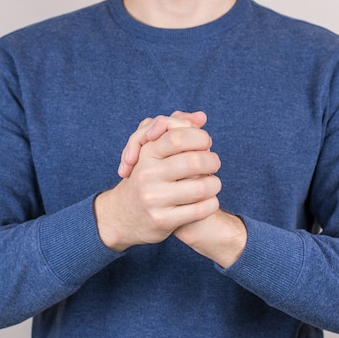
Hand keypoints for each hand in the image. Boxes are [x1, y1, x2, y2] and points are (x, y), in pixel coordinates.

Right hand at [112, 111, 246, 266]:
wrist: (123, 216)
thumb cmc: (146, 177)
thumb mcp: (152, 150)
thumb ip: (175, 128)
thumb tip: (201, 117)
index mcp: (146, 154)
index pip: (178, 137)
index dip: (200, 138)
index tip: (206, 144)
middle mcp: (147, 175)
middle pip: (194, 161)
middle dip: (212, 161)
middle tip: (214, 164)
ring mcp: (154, 199)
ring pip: (201, 187)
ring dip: (215, 184)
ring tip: (213, 183)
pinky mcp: (162, 220)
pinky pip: (200, 210)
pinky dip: (211, 204)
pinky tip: (209, 201)